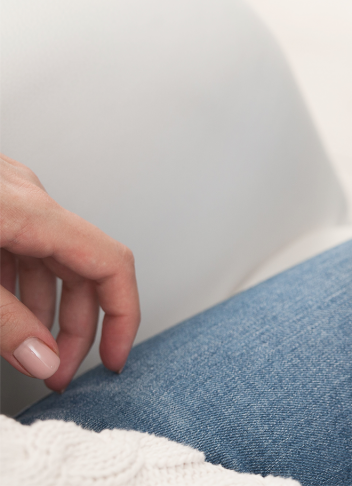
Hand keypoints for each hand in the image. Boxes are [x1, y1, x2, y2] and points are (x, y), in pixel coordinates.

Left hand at [0, 155, 139, 390]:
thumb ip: (3, 321)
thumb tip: (44, 360)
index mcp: (29, 211)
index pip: (111, 264)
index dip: (123, 315)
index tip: (113, 359)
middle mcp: (27, 198)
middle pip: (82, 266)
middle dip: (77, 326)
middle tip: (58, 372)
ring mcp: (7, 195)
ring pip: (49, 260)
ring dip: (44, 310)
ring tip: (27, 354)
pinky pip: (21, 247)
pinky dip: (18, 286)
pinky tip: (3, 315)